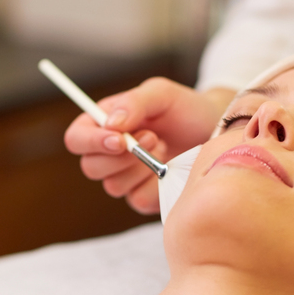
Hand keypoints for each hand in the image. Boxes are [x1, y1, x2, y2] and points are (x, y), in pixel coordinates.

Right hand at [64, 78, 232, 213]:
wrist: (217, 132)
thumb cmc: (186, 109)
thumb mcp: (162, 94)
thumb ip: (134, 102)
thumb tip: (111, 124)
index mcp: (104, 125)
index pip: (76, 139)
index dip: (90, 142)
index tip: (119, 139)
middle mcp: (109, 154)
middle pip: (91, 167)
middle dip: (122, 156)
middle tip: (154, 138)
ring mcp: (125, 178)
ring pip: (113, 186)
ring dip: (141, 168)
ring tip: (165, 149)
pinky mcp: (143, 197)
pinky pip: (138, 199)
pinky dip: (157, 185)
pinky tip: (172, 169)